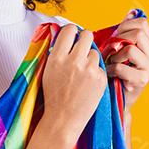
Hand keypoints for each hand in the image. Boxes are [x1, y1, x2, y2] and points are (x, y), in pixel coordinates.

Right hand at [41, 25, 107, 141]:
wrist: (63, 119)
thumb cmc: (54, 97)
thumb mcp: (48, 71)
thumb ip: (57, 53)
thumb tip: (66, 36)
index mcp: (57, 58)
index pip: (69, 30)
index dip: (72, 32)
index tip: (73, 37)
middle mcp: (73, 61)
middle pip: (87, 35)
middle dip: (85, 40)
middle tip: (83, 49)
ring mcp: (88, 70)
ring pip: (95, 52)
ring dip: (90, 59)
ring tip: (82, 74)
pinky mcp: (100, 78)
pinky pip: (100, 67)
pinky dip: (96, 73)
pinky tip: (88, 84)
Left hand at [105, 11, 148, 111]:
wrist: (115, 99)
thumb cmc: (114, 72)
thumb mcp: (119, 48)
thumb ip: (125, 31)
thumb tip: (132, 12)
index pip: (142, 23)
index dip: (124, 27)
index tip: (114, 38)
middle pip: (138, 33)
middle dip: (118, 40)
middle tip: (110, 52)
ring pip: (131, 49)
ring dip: (114, 55)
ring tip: (110, 63)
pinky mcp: (143, 80)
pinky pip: (123, 66)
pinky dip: (111, 68)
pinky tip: (110, 74)